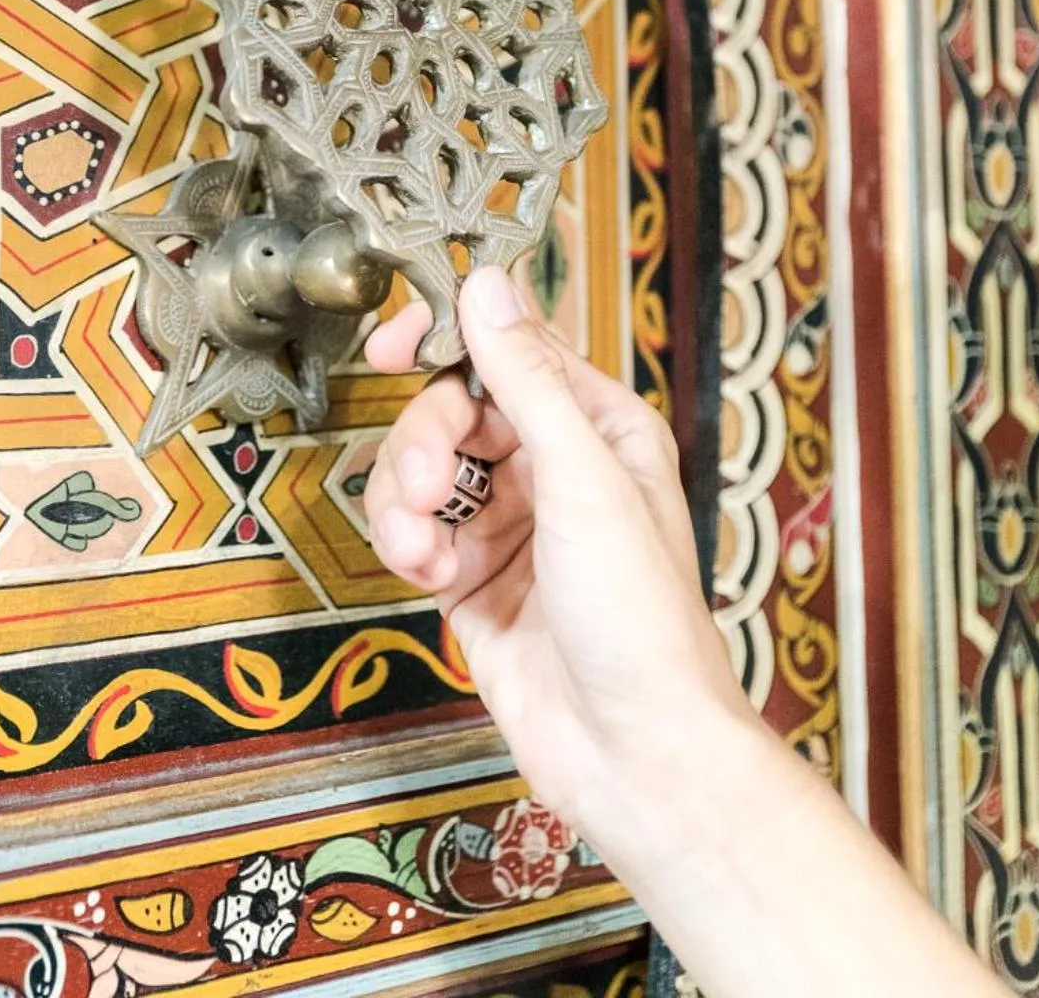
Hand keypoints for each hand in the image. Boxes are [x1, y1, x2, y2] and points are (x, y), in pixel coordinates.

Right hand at [364, 265, 749, 863]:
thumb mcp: (585, 479)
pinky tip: (429, 572)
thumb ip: (527, 377)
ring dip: (408, 503)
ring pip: (424, 471)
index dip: (446, 338)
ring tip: (424, 547)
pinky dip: (409, 546)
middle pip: (452, 409)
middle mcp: (553, 468)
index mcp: (597, 426)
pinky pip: (415, 531)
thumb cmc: (644, 621)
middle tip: (422, 482)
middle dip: (425, 442)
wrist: (631, 751)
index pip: (509, 349)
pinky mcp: (472, 579)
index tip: (394, 342)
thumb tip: (488, 287)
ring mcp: (510, 524)